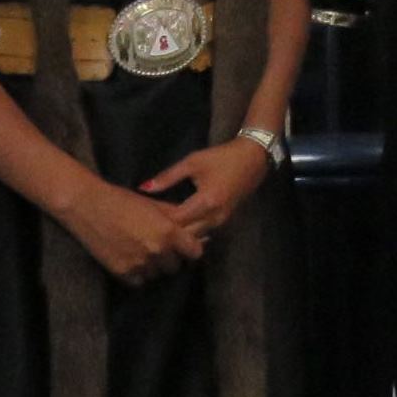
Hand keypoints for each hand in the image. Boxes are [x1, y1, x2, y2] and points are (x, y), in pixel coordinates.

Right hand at [53, 179, 205, 284]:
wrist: (87, 206)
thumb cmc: (122, 200)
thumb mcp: (154, 205)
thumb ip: (177, 219)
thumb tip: (198, 229)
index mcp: (168, 232)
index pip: (195, 252)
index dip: (191, 249)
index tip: (184, 245)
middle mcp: (157, 251)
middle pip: (176, 266)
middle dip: (171, 257)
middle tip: (160, 246)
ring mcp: (139, 264)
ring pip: (157, 274)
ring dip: (154, 266)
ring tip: (143, 251)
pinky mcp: (122, 273)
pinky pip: (139, 281)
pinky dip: (138, 273)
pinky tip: (132, 259)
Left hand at [141, 138, 271, 241]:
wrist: (254, 158)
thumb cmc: (222, 158)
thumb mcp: (193, 162)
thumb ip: (168, 177)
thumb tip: (143, 189)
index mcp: (206, 201)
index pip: (175, 220)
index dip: (158, 221)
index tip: (142, 217)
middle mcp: (215, 217)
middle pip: (185, 235)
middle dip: (167, 233)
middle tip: (148, 228)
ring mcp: (222, 222)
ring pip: (195, 238)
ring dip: (179, 236)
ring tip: (161, 230)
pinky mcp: (225, 222)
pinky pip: (204, 234)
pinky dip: (190, 233)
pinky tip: (178, 228)